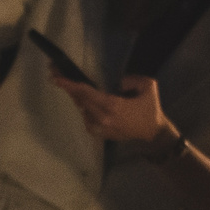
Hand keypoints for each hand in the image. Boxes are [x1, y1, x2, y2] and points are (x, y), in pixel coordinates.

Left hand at [50, 72, 171, 144]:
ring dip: (77, 98)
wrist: (153, 133)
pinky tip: (88, 103)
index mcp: (113, 106)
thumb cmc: (150, 110)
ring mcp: (99, 128)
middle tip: (56, 75)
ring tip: (72, 87)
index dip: (70, 85)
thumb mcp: (148, 87)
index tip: (56, 78)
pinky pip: (86, 118)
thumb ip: (132, 79)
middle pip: (80, 100)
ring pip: (82, 109)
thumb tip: (117, 82)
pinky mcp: (99, 134)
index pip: (86, 93)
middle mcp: (103, 118)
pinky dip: (85, 109)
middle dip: (68, 88)